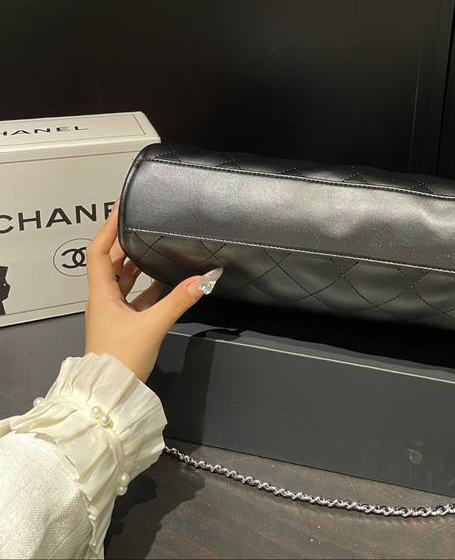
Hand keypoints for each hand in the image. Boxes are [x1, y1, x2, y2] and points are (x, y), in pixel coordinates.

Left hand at [84, 204, 221, 381]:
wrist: (110, 394)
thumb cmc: (121, 358)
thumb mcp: (153, 325)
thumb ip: (180, 300)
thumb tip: (206, 278)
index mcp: (101, 293)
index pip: (99, 251)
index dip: (109, 228)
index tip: (121, 209)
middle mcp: (103, 298)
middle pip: (111, 262)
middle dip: (127, 242)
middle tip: (144, 223)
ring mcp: (112, 312)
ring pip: (123, 279)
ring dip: (137, 263)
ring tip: (156, 245)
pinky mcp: (123, 323)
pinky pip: (135, 296)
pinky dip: (149, 285)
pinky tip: (167, 280)